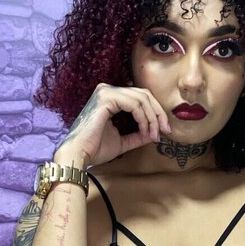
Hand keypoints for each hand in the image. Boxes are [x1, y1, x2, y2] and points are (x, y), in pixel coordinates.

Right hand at [54, 83, 170, 166]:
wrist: (79, 155)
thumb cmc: (95, 149)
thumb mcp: (123, 141)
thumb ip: (139, 135)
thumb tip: (156, 132)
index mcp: (111, 98)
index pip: (140, 97)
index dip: (156, 112)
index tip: (164, 131)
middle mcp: (107, 90)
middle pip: (144, 94)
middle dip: (158, 113)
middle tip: (165, 131)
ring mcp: (106, 91)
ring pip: (142, 98)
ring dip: (152, 118)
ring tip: (154, 134)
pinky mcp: (106, 97)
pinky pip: (135, 104)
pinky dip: (144, 118)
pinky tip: (145, 131)